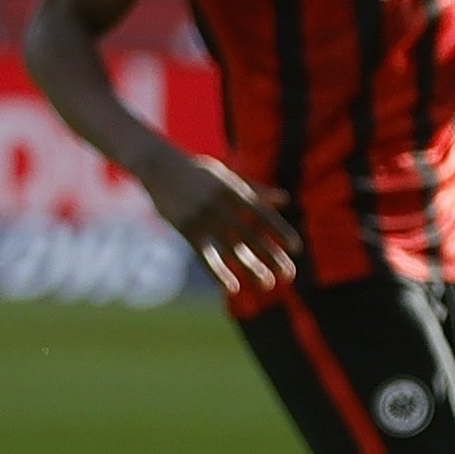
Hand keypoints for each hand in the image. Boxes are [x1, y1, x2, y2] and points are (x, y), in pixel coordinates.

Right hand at [144, 154, 300, 294]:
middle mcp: (221, 206)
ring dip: (251, 268)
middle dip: (272, 256)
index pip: (263, 214)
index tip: (296, 248)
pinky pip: (205, 255)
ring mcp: (203, 218)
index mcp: (234, 191)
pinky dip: (218, 272)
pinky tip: (231, 287)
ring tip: (268, 285)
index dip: (280, 231)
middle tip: (290, 274)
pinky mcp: (186, 229)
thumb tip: (285, 200)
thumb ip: (256, 190)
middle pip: (252, 235)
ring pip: (232, 249)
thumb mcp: (228, 176)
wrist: (158, 165)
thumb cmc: (197, 171)